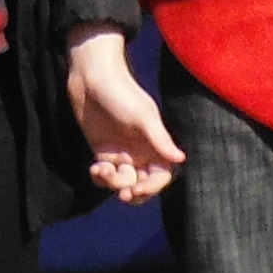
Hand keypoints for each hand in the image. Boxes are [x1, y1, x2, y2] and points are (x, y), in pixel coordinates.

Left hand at [66, 29, 182, 201]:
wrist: (91, 77)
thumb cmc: (122, 92)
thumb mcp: (142, 116)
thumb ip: (160, 139)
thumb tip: (181, 159)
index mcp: (155, 143)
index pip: (161, 174)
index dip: (153, 186)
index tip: (138, 189)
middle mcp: (140, 151)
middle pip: (144, 183)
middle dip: (134, 192)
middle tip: (124, 195)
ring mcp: (121, 153)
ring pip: (123, 183)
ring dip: (113, 184)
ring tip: (101, 170)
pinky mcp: (102, 152)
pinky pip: (105, 176)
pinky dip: (100, 178)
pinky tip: (95, 168)